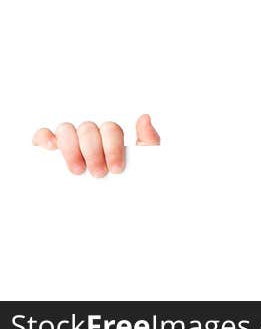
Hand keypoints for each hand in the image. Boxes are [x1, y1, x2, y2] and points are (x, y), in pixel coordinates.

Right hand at [31, 114, 160, 176]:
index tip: (116, 169)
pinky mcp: (50, 151)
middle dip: (93, 152)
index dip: (112, 147)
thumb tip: (144, 118)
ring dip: (71, 149)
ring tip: (77, 170)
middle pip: (88, 129)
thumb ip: (149, 140)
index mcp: (111, 136)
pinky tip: (51, 148)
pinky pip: (43, 135)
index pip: (110, 129)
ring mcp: (70, 142)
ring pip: (66, 129)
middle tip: (98, 174)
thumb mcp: (145, 164)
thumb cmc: (128, 183)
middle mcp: (90, 136)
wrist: (114, 211)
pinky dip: (44, 137)